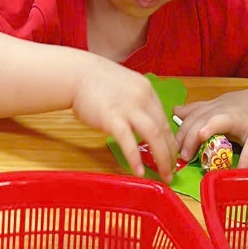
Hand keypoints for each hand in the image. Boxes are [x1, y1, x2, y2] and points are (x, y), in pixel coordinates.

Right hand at [73, 60, 177, 181]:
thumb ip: (136, 101)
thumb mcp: (125, 85)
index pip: (164, 119)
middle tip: (173, 170)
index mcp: (146, 90)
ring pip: (154, 136)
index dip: (170, 139)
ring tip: (165, 175)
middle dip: (171, 153)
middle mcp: (142, 98)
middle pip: (164, 129)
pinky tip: (139, 172)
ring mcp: (128, 108)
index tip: (171, 153)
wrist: (74, 74)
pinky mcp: (112, 118)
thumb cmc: (94, 81)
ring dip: (163, 158)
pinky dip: (135, 158)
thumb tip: (142, 120)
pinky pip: (128, 141)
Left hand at [174, 89, 247, 168]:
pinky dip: (244, 159)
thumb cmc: (247, 108)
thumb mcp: (221, 106)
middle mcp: (225, 112)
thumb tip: (175, 112)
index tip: (169, 149)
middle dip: (188, 136)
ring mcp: (243, 122)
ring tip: (197, 145)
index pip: (192, 118)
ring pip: (222, 122)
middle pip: (202, 119)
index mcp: (214, 108)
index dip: (179, 133)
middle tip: (182, 156)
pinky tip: (236, 170)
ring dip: (208, 130)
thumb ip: (199, 111)